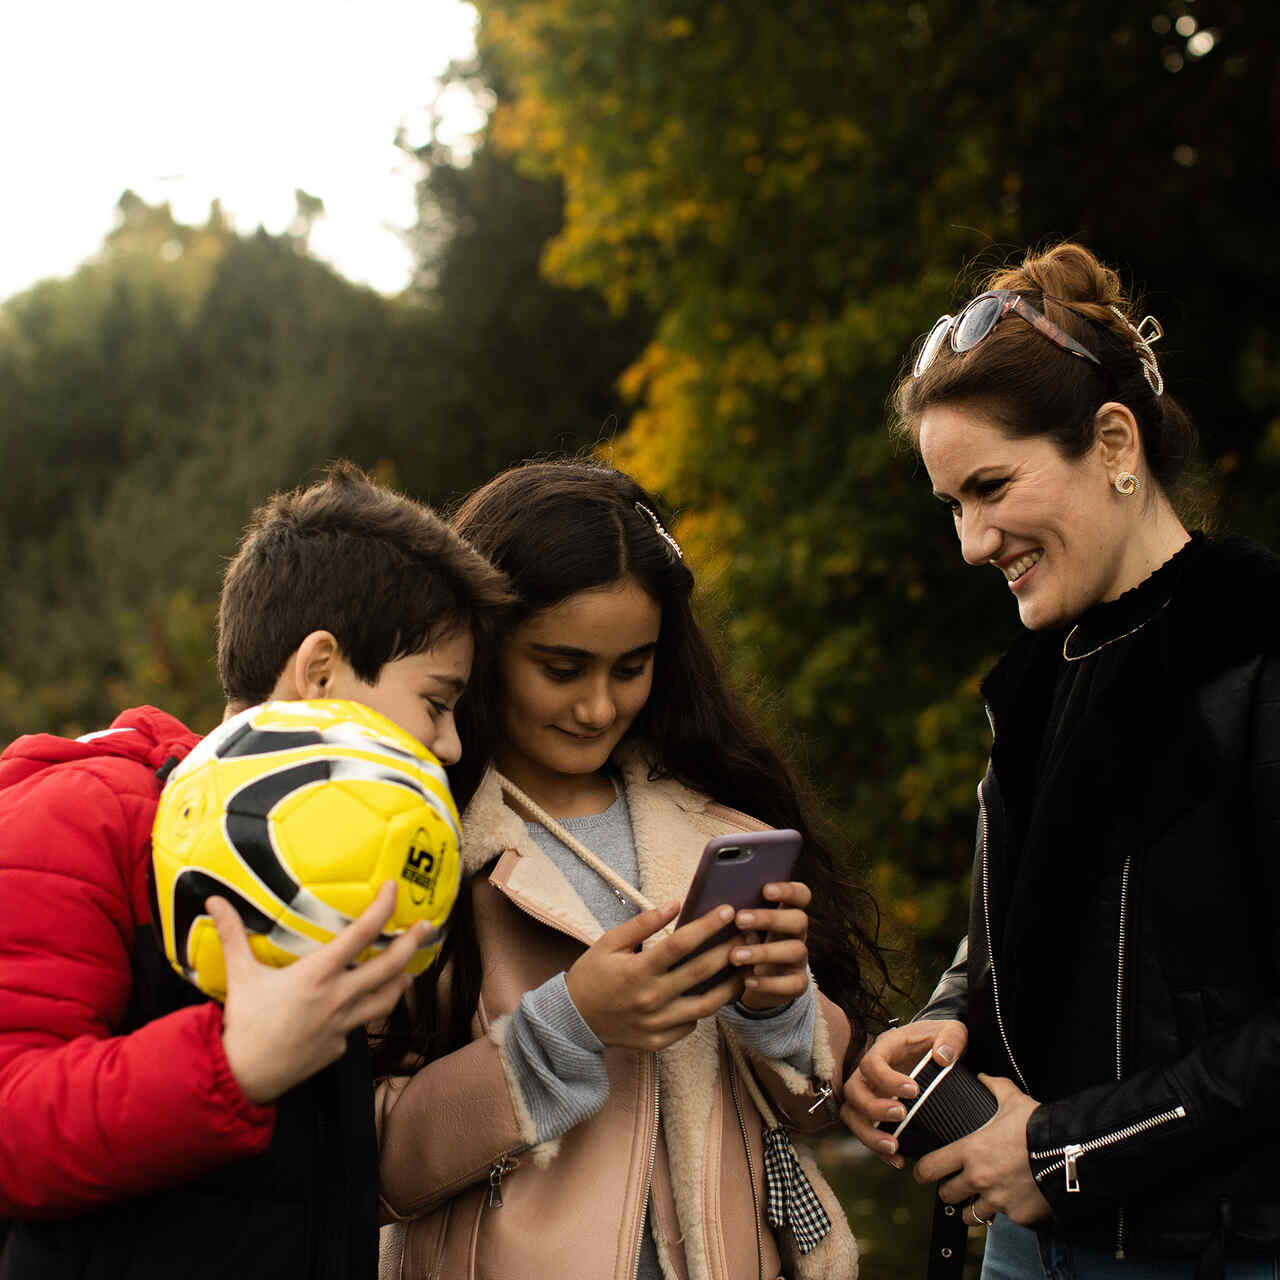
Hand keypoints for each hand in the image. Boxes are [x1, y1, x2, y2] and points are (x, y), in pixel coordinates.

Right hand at [211, 881, 431, 1103]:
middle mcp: (338, 998)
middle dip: (413, 943)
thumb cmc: (243, 1023)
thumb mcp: (239, 975)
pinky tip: (366, 1003)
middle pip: (389, 967)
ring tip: (410, 967)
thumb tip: (212, 898)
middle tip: (429, 925)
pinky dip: (368, 1011)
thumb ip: (232, 934)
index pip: (360, 935)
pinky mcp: (341, 1047)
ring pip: (387, 1000)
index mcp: (317, 975)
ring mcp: (344, 1025)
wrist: (242, 1078)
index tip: (393, 889)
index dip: (381, 909)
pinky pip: (362, 1025)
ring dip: (401, 980)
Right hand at [565, 902, 745, 1049]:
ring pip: (706, 1006)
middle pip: (701, 972)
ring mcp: (657, 1023)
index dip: (707, 926)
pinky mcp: (659, 1041)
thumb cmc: (591, 976)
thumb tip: (674, 904)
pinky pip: (691, 1025)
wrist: (573, 1021)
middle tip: (749, 935)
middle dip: (729, 950)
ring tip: (745, 967)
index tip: (728, 910)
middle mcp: (651, 998)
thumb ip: (643, 924)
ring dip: (730, 985)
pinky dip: (704, 1009)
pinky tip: (714, 993)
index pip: (681, 944)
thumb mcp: (609, 943)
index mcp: (637, 970)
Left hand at [730, 880, 809, 1010]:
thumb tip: (713, 902)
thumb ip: (733, 912)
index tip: (765, 889)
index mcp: (785, 911)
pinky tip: (748, 980)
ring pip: (796, 950)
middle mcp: (797, 933)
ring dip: (765, 952)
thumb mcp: (737, 926)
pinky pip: (793, 984)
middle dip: (770, 918)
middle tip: (739, 919)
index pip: (800, 894)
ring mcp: (800, 959)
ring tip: (735, 956)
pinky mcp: (798, 983)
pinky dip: (770, 983)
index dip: (788, 890)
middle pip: (799, 919)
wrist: (747, 982)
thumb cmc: (738, 942)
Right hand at [840, 1019, 967, 1167]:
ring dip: (868, 1134)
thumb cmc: (941, 1039)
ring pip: (852, 1114)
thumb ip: (951, 1039)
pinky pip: (866, 1131)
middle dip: (873, 1107)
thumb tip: (942, 1058)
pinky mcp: (877, 1111)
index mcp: (885, 1048)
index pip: (871, 1062)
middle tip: (901, 1115)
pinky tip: (898, 1160)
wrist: (938, 1049)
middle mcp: (871, 1071)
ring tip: (893, 1147)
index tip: (914, 1090)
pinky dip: (877, 1149)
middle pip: (854, 1091)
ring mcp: (871, 1092)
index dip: (886, 1078)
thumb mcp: (952, 1031)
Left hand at [915, 1075, 1050, 1225]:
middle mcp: (979, 1179)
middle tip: (958, 1185)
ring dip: (974, 1208)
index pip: (930, 1168)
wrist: (1068, 1153)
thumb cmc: (1036, 1126)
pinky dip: (1006, 1213)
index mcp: (970, 1151)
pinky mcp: (1017, 1216)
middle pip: (947, 1196)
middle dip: (950, 1191)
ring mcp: (998, 1201)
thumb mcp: (1012, 1100)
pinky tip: (1013, 1200)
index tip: (922, 1173)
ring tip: (982, 1199)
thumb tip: (983, 1077)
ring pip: (971, 1215)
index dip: (922, 1172)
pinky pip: (1005, 1219)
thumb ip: (993, 1086)